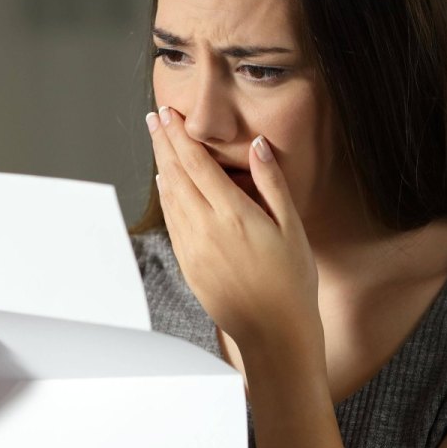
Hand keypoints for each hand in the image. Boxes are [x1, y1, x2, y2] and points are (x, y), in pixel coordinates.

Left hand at [146, 106, 322, 355]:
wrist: (274, 333)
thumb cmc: (292, 281)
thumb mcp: (292, 227)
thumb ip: (271, 183)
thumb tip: (259, 146)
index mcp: (233, 214)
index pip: (197, 163)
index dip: (180, 135)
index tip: (169, 114)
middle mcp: (206, 228)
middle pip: (176, 175)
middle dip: (164, 143)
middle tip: (154, 117)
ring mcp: (193, 248)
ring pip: (169, 196)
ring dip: (161, 165)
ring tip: (157, 142)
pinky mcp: (188, 265)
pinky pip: (171, 221)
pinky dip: (165, 196)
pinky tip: (165, 184)